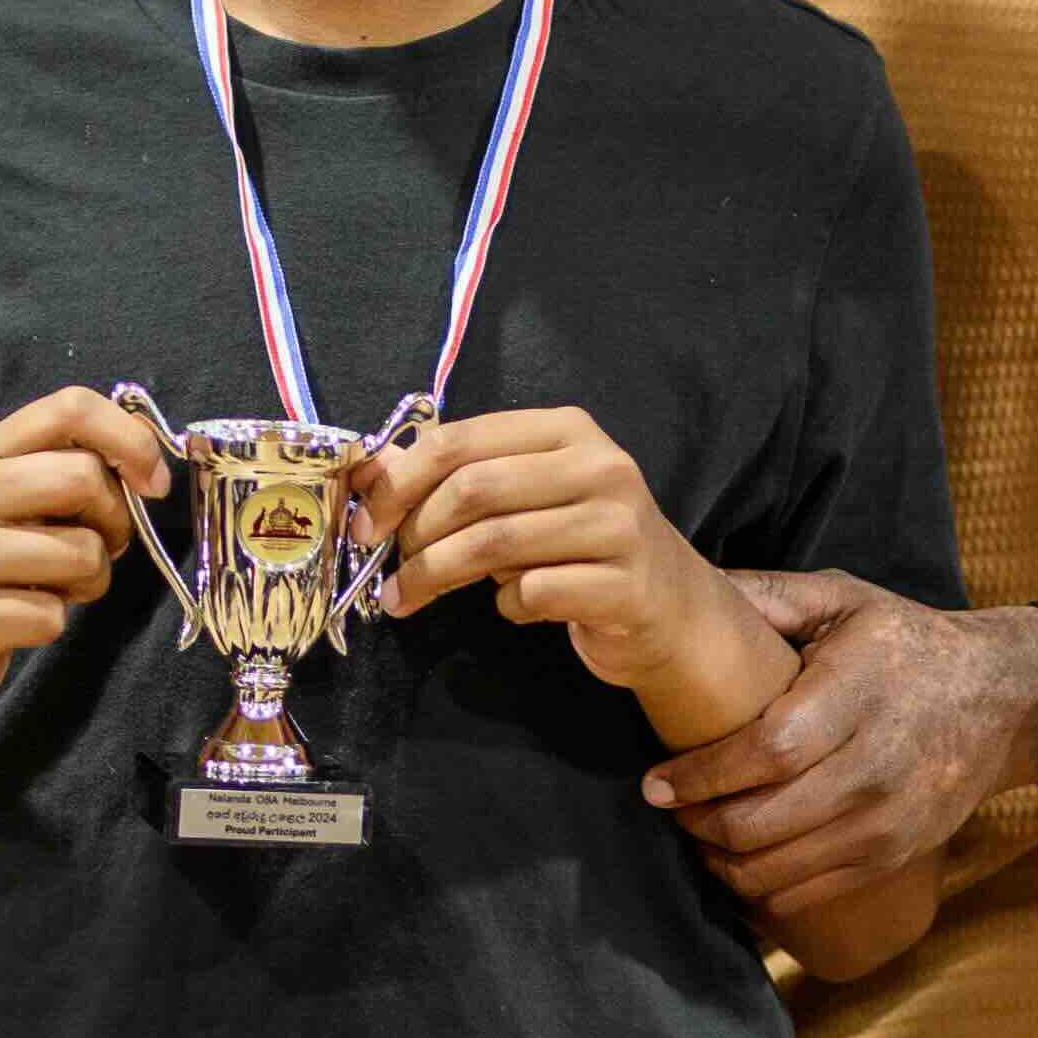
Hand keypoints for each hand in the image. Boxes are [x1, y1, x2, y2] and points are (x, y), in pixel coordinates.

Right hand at [0, 386, 164, 716]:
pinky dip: (51, 625)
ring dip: (89, 582)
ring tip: (55, 587)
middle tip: (98, 547)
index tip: (152, 483)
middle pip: (82, 478)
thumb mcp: (20, 501)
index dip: (129, 438)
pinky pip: (48, 617)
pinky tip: (19, 622)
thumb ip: (73, 472)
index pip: (70, 408)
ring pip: (79, 554)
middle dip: (115, 522)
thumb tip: (149, 472)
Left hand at [357, 406, 734, 696]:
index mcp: (567, 430)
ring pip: (495, 545)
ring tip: (409, 598)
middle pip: (474, 491)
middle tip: (392, 569)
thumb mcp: (527, 497)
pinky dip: (506, 605)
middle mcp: (599, 467)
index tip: (365, 523)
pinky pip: (531, 594)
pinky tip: (515, 606)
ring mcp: (619, 525)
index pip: (461, 441)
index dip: (400, 483)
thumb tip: (370, 476)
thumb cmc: (583, 546)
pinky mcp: (625, 585)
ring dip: (436, 577)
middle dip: (416, 535)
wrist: (672, 607)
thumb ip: (459, 479)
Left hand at [644, 579, 1037, 910]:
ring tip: (697, 833)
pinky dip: (760, 885)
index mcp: (857, 694)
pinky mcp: (893, 855)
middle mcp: (876, 765)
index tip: (655, 783)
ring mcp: (888, 820)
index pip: (768, 752)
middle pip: (764, 822)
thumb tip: (682, 590)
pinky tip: (739, 858)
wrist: (1003, 699)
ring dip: (721, 860)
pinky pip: (808, 891)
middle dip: (699, 823)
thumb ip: (766, 596)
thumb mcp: (844, 599)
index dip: (703, 776)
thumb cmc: (906, 644)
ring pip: (779, 869)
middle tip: (669, 808)